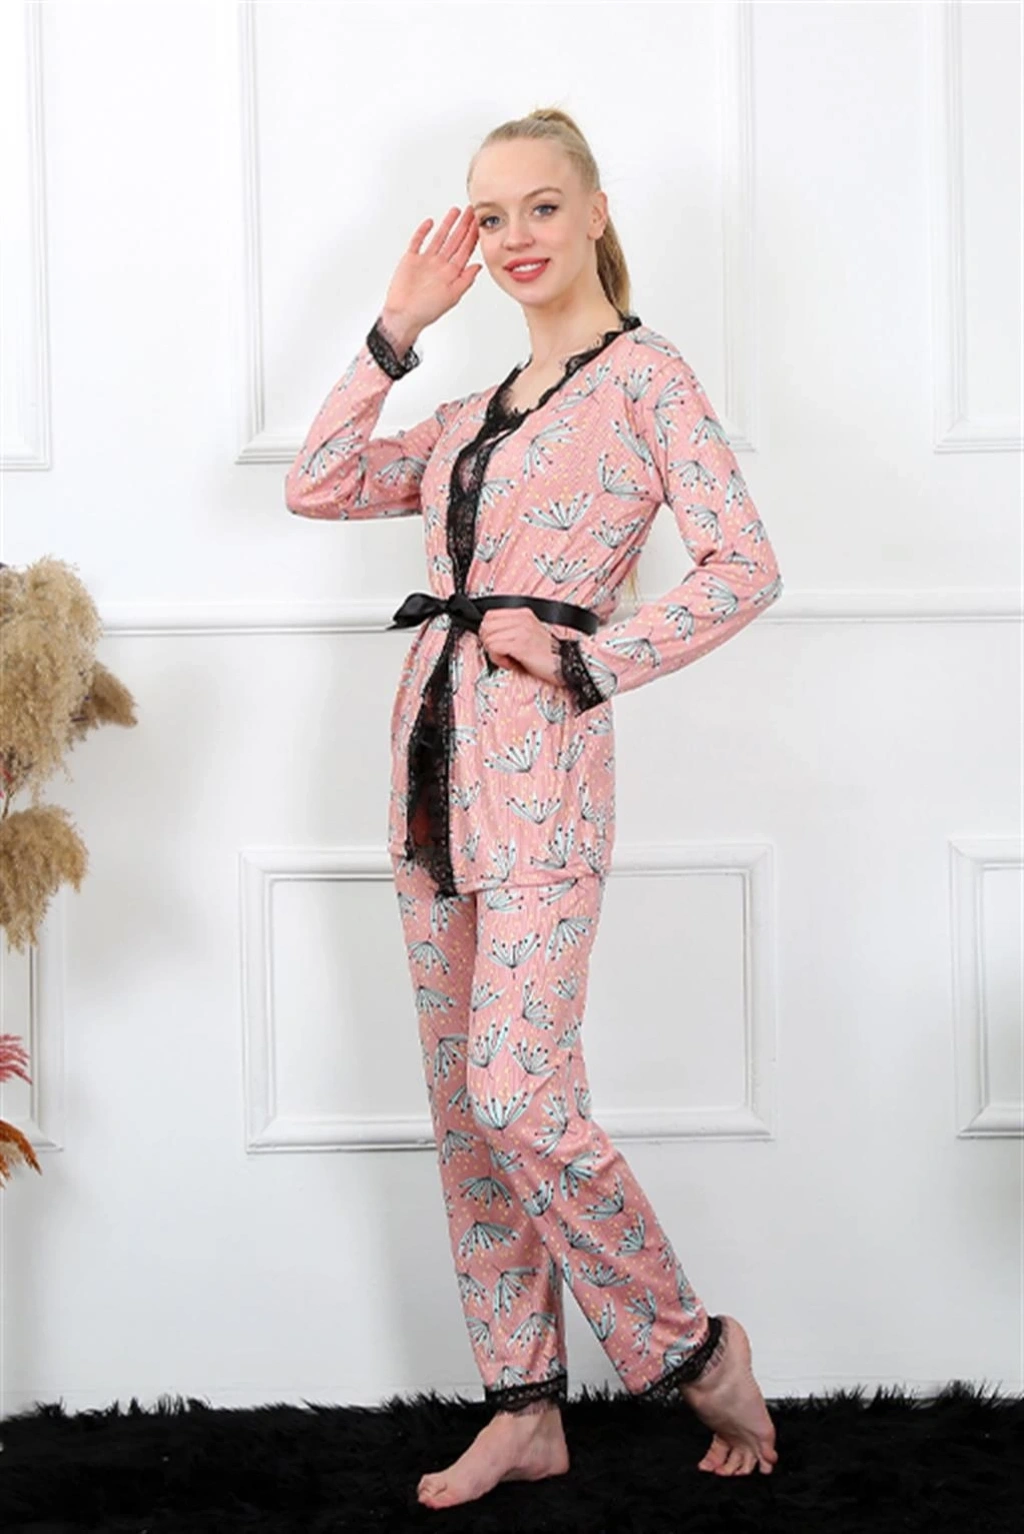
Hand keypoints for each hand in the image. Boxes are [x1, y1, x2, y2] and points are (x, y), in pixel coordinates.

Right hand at [382, 207, 482, 336]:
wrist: (403, 315)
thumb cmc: (427, 310)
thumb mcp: (452, 296)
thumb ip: (466, 280)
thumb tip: (479, 266)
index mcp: (451, 273)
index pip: (465, 250)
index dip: (473, 236)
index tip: (479, 222)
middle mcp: (440, 265)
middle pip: (454, 240)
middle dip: (463, 225)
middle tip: (470, 210)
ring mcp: (426, 261)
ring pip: (439, 238)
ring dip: (447, 225)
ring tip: (455, 211)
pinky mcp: (411, 260)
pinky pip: (418, 242)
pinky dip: (423, 232)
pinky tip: (429, 223)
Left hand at [479, 608, 560, 685]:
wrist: (565, 664)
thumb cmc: (546, 654)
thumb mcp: (528, 633)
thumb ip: (511, 628)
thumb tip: (488, 633)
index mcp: (523, 613)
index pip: (490, 615)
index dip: (488, 631)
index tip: (497, 643)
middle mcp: (522, 619)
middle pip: (486, 625)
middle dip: (488, 642)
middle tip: (500, 652)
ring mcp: (522, 630)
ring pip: (488, 637)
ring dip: (494, 652)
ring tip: (508, 658)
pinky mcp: (521, 644)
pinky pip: (495, 648)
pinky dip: (498, 659)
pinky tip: (510, 662)